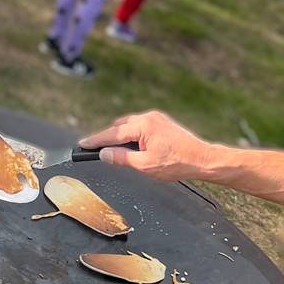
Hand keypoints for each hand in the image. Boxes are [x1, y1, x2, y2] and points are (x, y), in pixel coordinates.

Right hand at [78, 110, 216, 181]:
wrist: (201, 159)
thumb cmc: (176, 163)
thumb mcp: (144, 165)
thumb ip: (121, 158)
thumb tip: (104, 154)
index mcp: (143, 126)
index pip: (112, 134)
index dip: (95, 140)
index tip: (83, 144)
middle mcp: (148, 117)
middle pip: (119, 127)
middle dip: (108, 138)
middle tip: (97, 151)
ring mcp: (156, 118)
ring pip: (130, 125)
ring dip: (121, 136)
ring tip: (118, 152)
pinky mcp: (162, 122)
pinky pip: (141, 125)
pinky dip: (133, 134)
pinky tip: (135, 146)